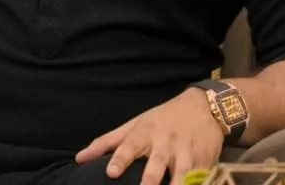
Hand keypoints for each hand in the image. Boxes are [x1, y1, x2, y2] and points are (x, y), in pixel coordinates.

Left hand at [75, 88, 223, 184]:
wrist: (204, 107)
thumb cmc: (162, 119)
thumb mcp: (134, 124)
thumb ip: (107, 142)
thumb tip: (79, 158)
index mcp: (146, 133)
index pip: (130, 146)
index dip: (120, 159)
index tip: (111, 172)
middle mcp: (166, 143)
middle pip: (157, 163)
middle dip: (150, 178)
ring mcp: (187, 153)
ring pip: (182, 174)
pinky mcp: (205, 162)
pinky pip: (201, 178)